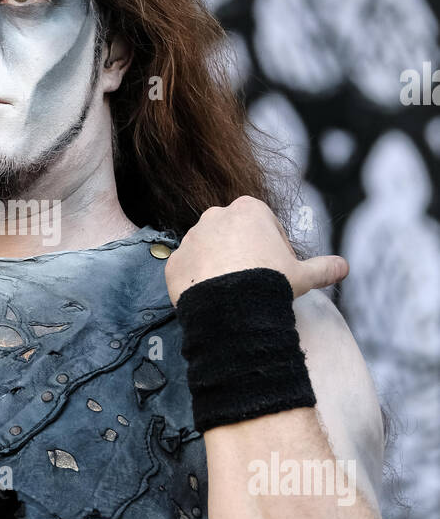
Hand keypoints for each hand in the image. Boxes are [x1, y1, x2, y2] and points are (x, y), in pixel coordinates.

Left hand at [164, 196, 348, 307]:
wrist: (232, 308)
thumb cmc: (270, 283)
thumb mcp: (302, 275)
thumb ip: (323, 268)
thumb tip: (344, 267)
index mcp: (248, 210)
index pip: (264, 225)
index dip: (273, 248)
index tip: (276, 269)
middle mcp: (215, 216)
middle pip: (233, 235)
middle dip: (243, 254)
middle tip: (254, 282)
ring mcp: (191, 238)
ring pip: (208, 251)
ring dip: (219, 266)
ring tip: (233, 293)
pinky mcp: (174, 262)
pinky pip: (187, 270)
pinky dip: (197, 282)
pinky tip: (212, 299)